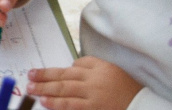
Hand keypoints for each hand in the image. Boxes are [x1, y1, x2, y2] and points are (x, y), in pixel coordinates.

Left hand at [27, 56, 142, 109]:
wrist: (142, 106)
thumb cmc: (126, 89)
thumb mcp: (111, 70)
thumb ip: (91, 66)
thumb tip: (71, 66)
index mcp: (99, 68)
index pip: (74, 66)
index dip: (54, 71)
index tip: (38, 72)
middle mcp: (94, 80)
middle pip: (64, 78)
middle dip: (44, 78)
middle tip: (29, 78)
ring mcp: (93, 96)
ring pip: (65, 92)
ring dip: (47, 91)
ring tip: (32, 90)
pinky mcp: (94, 109)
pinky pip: (72, 106)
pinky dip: (58, 105)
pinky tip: (47, 103)